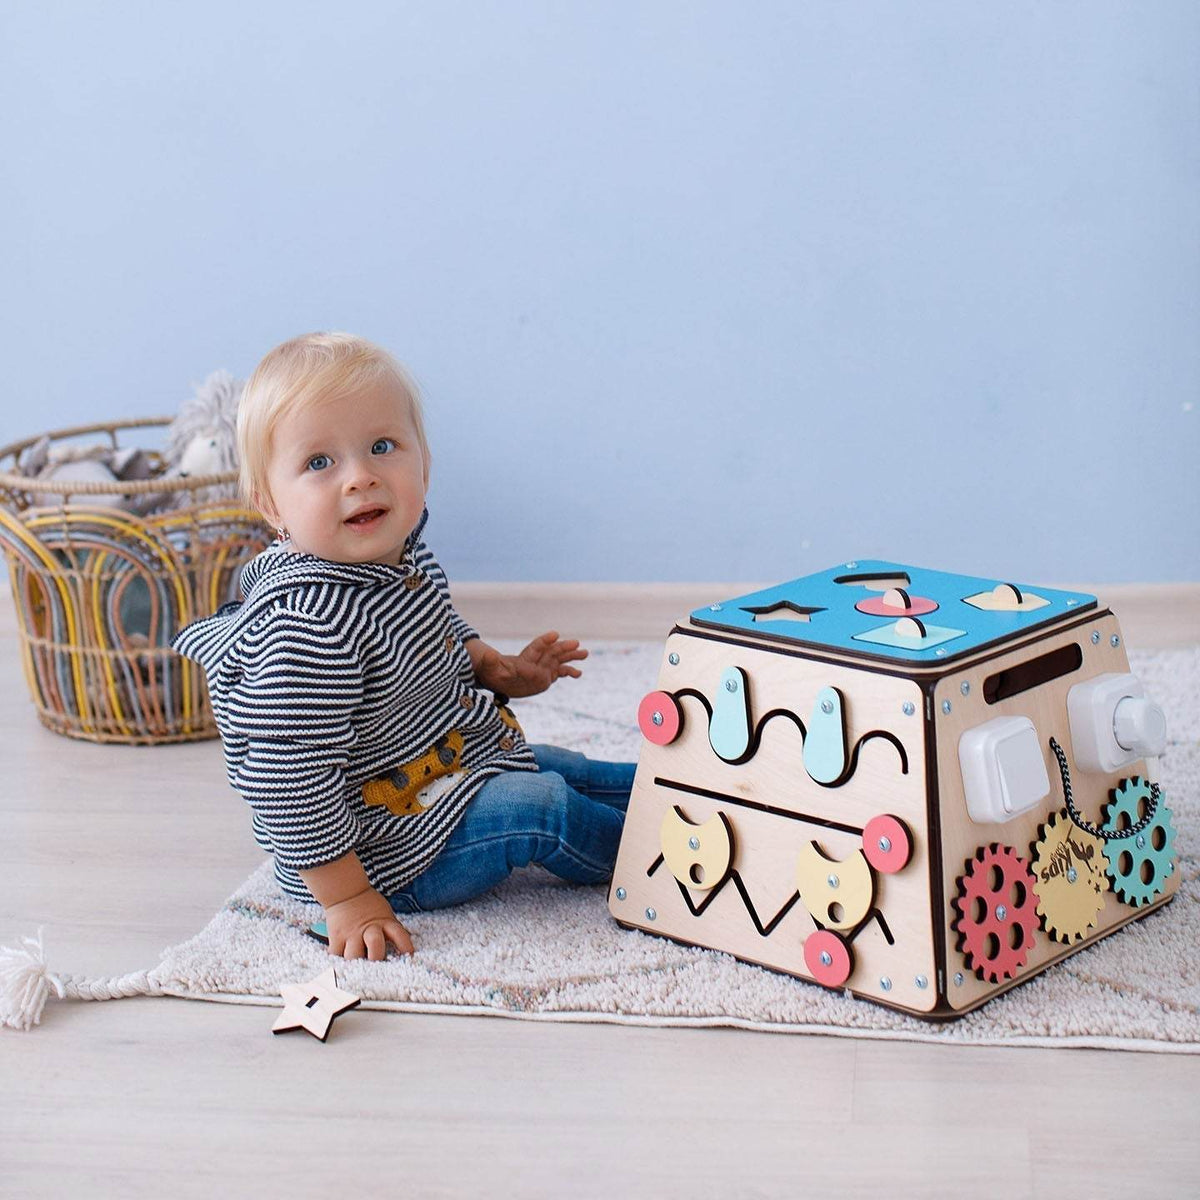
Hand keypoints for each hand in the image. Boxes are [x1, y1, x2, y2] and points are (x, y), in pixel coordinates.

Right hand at [324, 886, 414, 960]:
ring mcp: (352, 933)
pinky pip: (336, 955)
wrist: (345, 891)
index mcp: (385, 921)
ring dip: (355, 962)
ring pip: (353, 956)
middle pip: (375, 946)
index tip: (409, 956)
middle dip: (376, 958)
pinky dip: (338, 960)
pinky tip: (341, 962)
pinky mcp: (336, 936)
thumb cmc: (368, 905)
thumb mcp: (385, 913)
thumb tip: (403, 949)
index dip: (405, 945)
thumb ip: (391, 930)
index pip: (399, 933)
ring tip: (356, 965)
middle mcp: (369, 928)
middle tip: (375, 965)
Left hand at [473, 631, 587, 697]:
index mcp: (524, 658)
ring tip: (585, 653)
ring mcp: (543, 667)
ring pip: (560, 660)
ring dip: (572, 656)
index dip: (545, 641)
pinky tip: (579, 674)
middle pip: (552, 652)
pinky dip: (569, 672)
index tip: (554, 635)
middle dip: (563, 647)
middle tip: (576, 643)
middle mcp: (536, 661)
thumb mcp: (490, 667)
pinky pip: (560, 672)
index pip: (536, 648)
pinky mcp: (547, 676)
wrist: (499, 678)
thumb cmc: (494, 671)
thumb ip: (490, 661)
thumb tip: (487, 655)